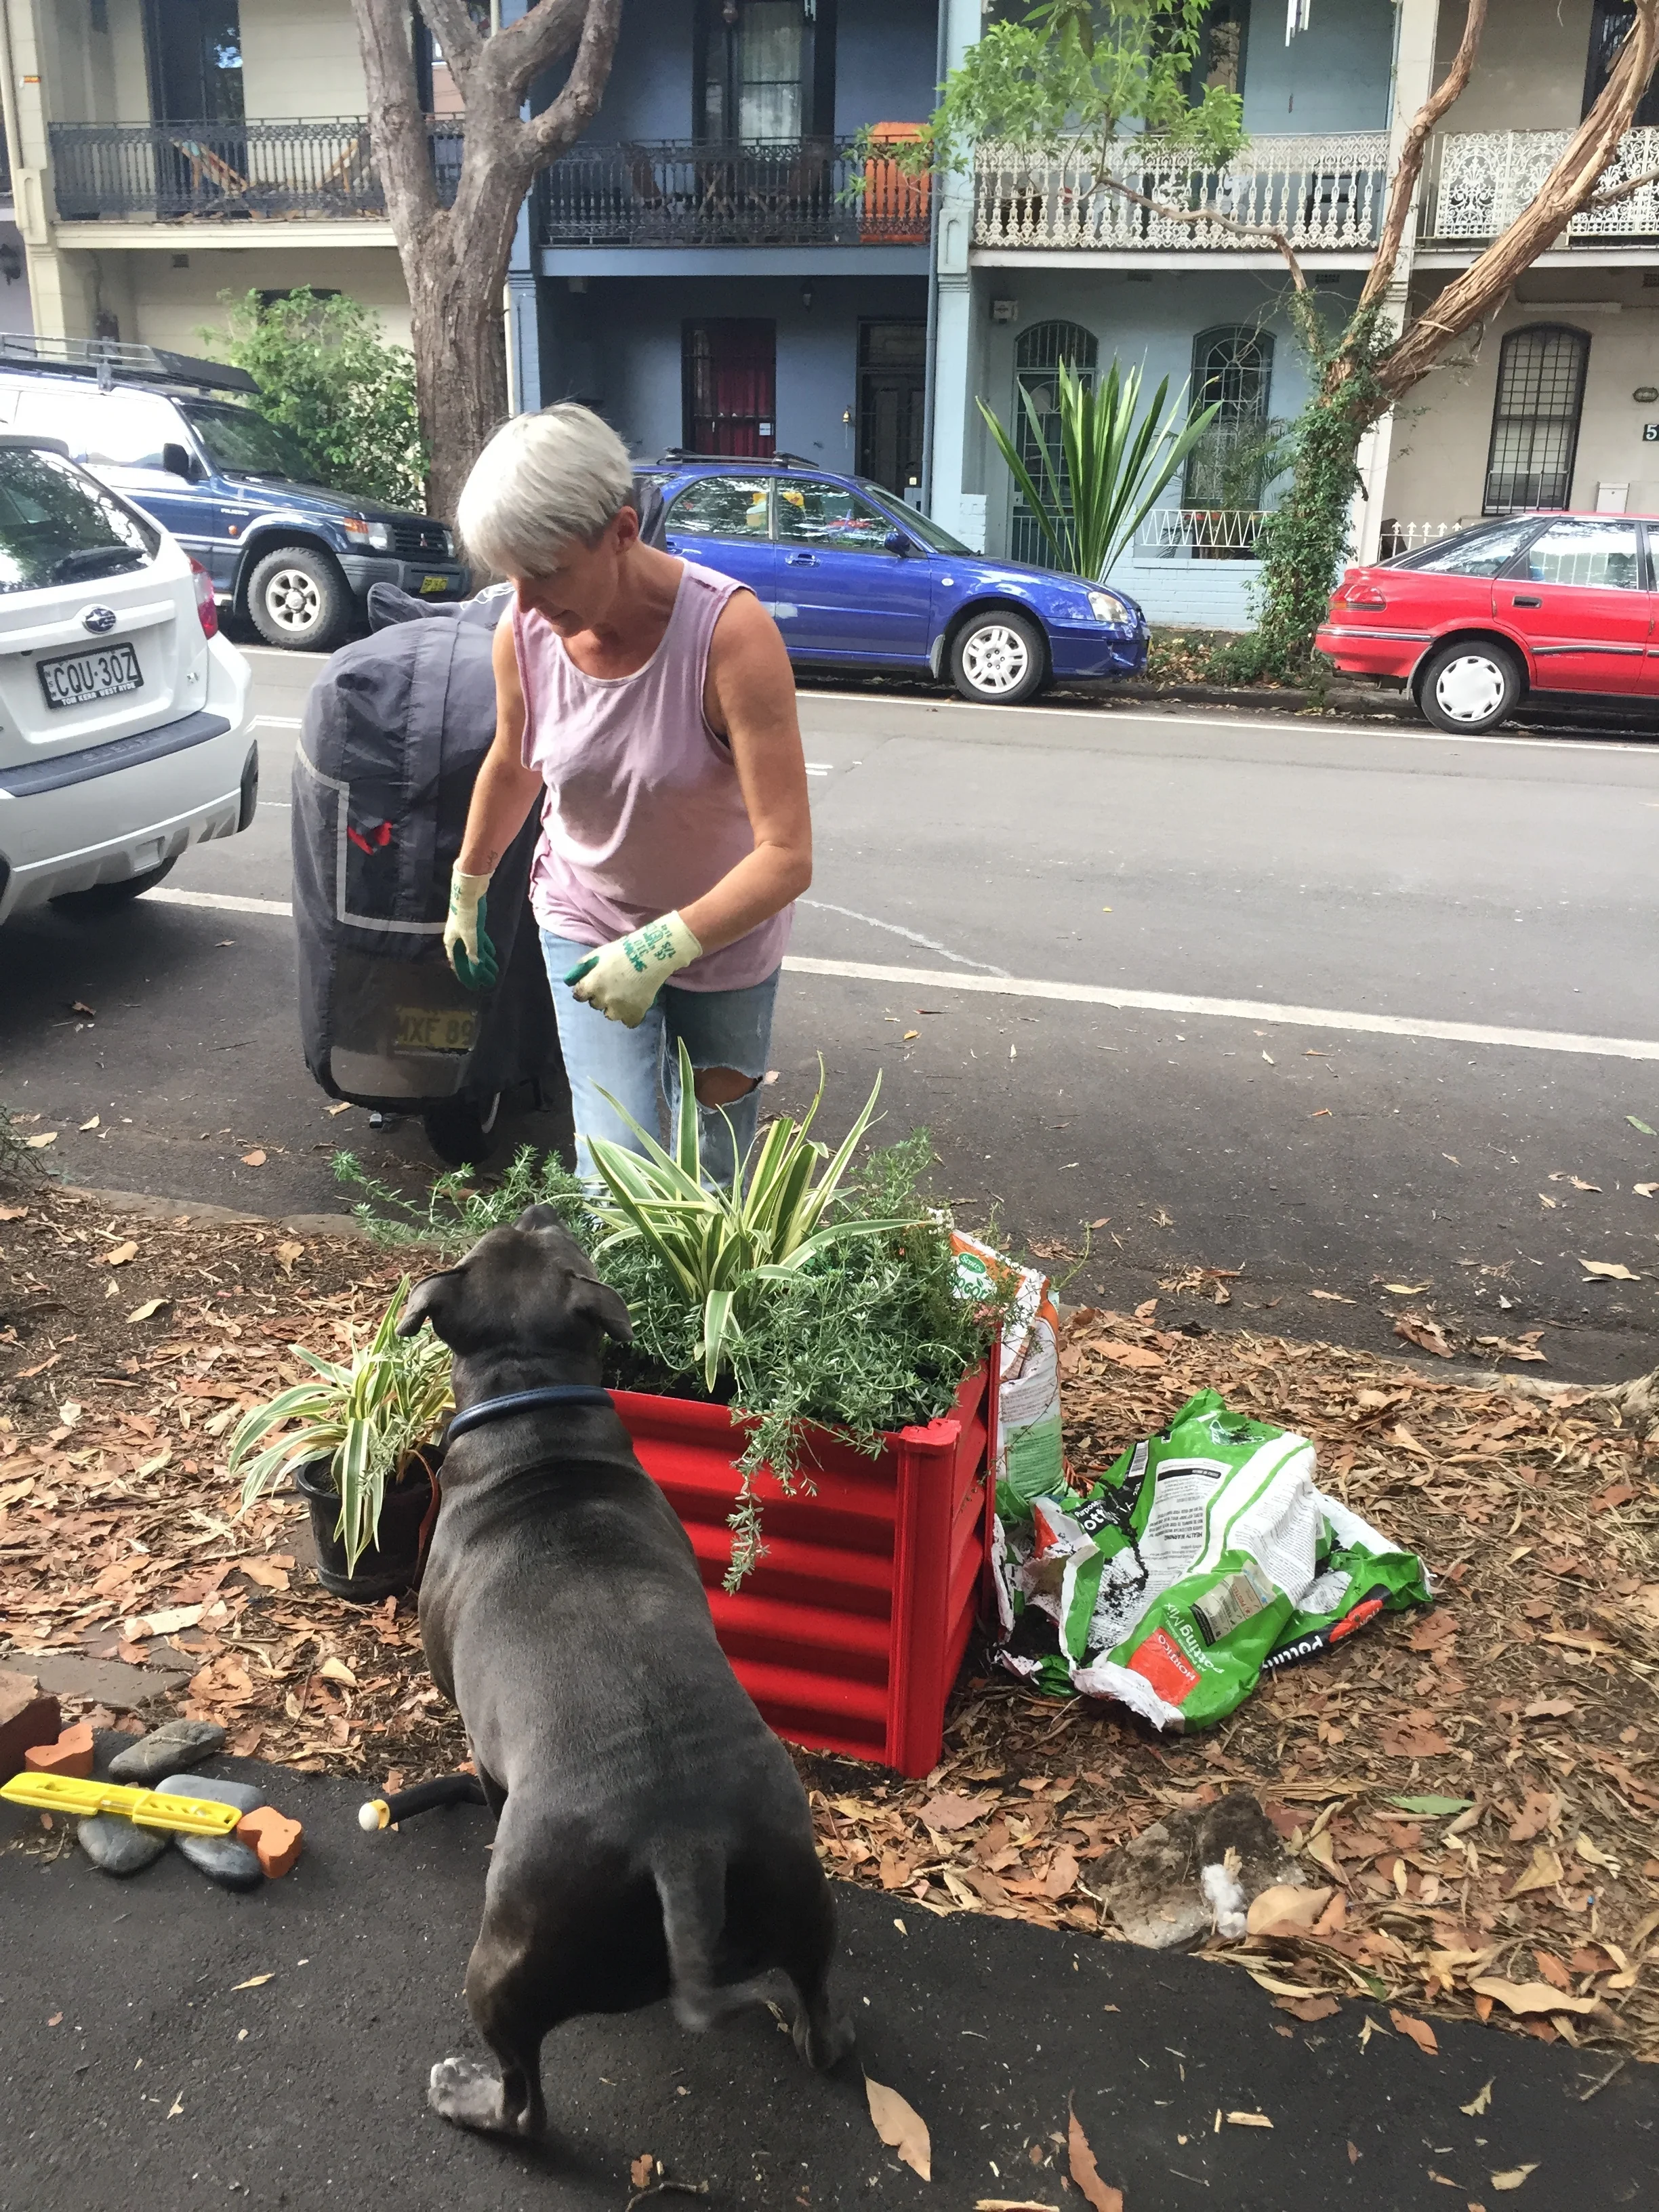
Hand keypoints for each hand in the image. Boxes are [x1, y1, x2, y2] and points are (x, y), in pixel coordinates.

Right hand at [444, 866, 497, 991]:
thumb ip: (473, 952)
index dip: (463, 973)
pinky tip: (492, 953)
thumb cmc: (466, 915)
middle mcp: (456, 938)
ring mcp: (465, 931)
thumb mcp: (470, 937)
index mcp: (451, 942)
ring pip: (474, 948)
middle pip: (466, 957)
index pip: (455, 962)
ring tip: (492, 969)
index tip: (470, 983)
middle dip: (476, 969)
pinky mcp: (474, 924)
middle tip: (486, 980)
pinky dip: (486, 947)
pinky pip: (480, 940)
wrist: (469, 892)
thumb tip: (476, 966)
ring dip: (483, 959)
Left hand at [563, 910, 702, 1026]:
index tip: (591, 986)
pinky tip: (634, 1004)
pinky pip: (628, 1022)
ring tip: (625, 995)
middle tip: (613, 985)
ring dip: (614, 1007)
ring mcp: (620, 1008)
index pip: (579, 995)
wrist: (652, 954)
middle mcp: (603, 999)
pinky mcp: (635, 1013)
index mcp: (592, 984)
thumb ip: (584, 967)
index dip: (585, 990)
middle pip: (595, 1005)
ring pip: (610, 1015)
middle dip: (601, 996)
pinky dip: (630, 1016)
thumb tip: (571, 979)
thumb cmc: (624, 950)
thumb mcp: (599, 953)